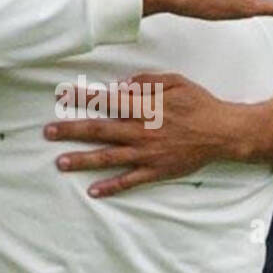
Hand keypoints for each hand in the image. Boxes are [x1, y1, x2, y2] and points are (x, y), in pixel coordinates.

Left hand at [44, 71, 242, 196]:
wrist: (224, 133)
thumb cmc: (200, 104)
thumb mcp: (175, 82)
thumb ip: (147, 81)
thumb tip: (120, 85)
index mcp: (145, 107)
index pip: (107, 101)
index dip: (83, 98)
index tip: (61, 96)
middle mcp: (142, 131)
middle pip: (100, 130)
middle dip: (71, 131)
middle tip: (48, 132)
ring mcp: (148, 153)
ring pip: (109, 157)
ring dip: (82, 160)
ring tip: (60, 163)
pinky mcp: (156, 171)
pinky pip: (129, 181)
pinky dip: (111, 186)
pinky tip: (93, 190)